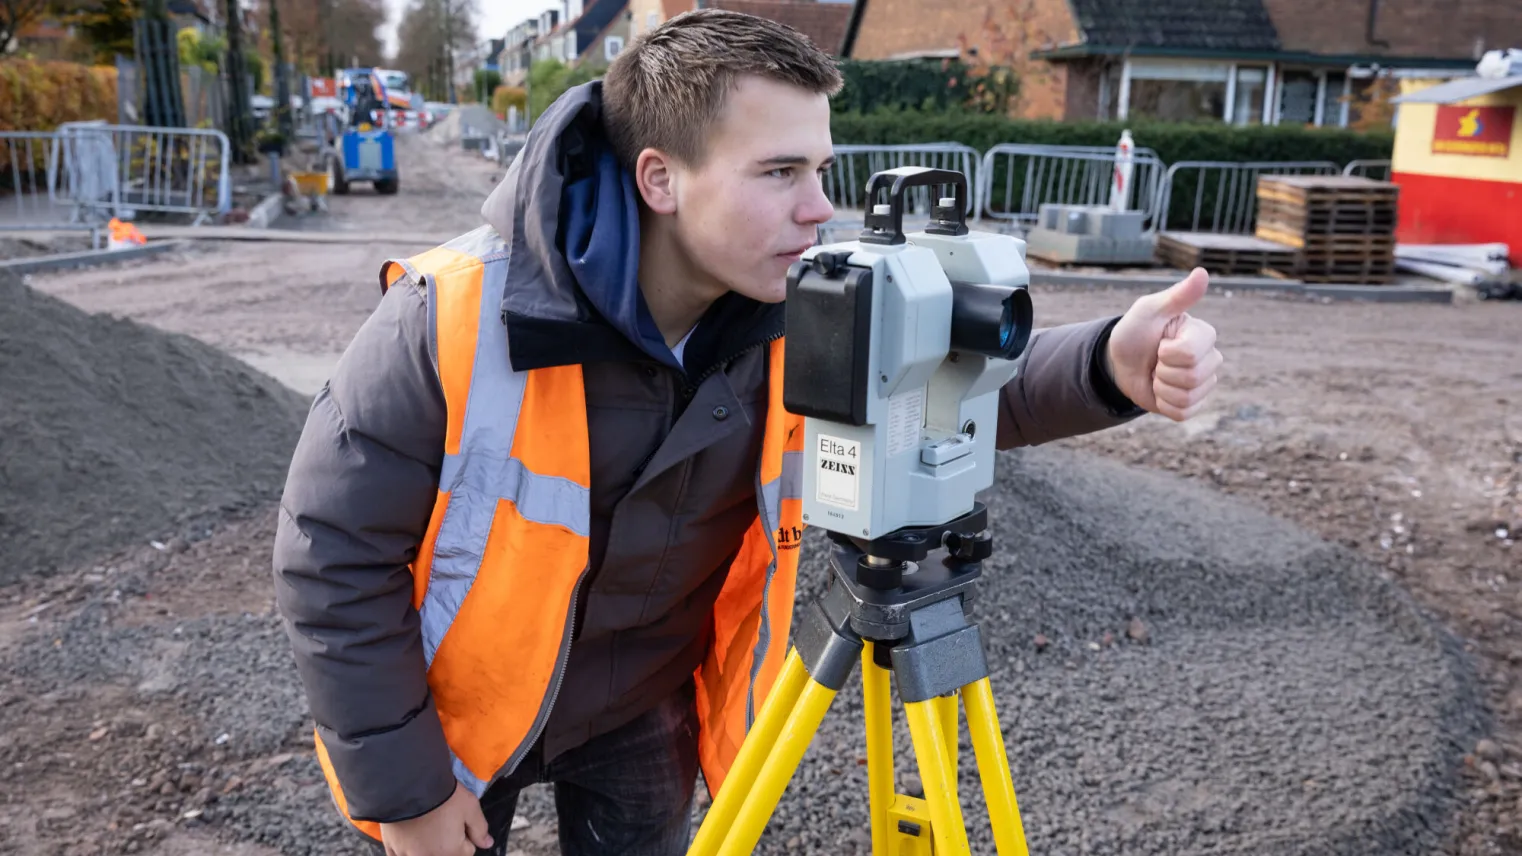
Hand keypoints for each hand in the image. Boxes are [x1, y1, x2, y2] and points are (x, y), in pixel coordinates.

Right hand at [380, 782, 493, 855]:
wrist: (408, 785)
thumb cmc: (443, 795)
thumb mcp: (470, 807)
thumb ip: (480, 828)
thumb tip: (487, 844)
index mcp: (451, 852)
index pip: (467, 852)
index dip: (466, 835)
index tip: (460, 820)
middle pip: (444, 855)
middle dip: (446, 843)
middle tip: (442, 821)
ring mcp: (407, 854)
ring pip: (422, 855)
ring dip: (426, 847)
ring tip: (425, 825)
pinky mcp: (391, 847)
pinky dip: (405, 849)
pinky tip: (408, 836)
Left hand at [1104, 267, 1221, 421]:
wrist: (1121, 361)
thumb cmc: (1136, 331)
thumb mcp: (1150, 310)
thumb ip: (1177, 296)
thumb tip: (1203, 272)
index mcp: (1203, 334)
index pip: (1190, 354)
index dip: (1167, 353)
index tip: (1160, 342)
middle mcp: (1210, 358)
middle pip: (1192, 377)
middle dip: (1162, 371)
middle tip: (1156, 360)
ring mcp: (1204, 383)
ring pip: (1187, 397)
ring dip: (1161, 388)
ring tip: (1157, 375)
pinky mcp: (1193, 404)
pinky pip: (1183, 413)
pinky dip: (1163, 404)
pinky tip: (1160, 390)